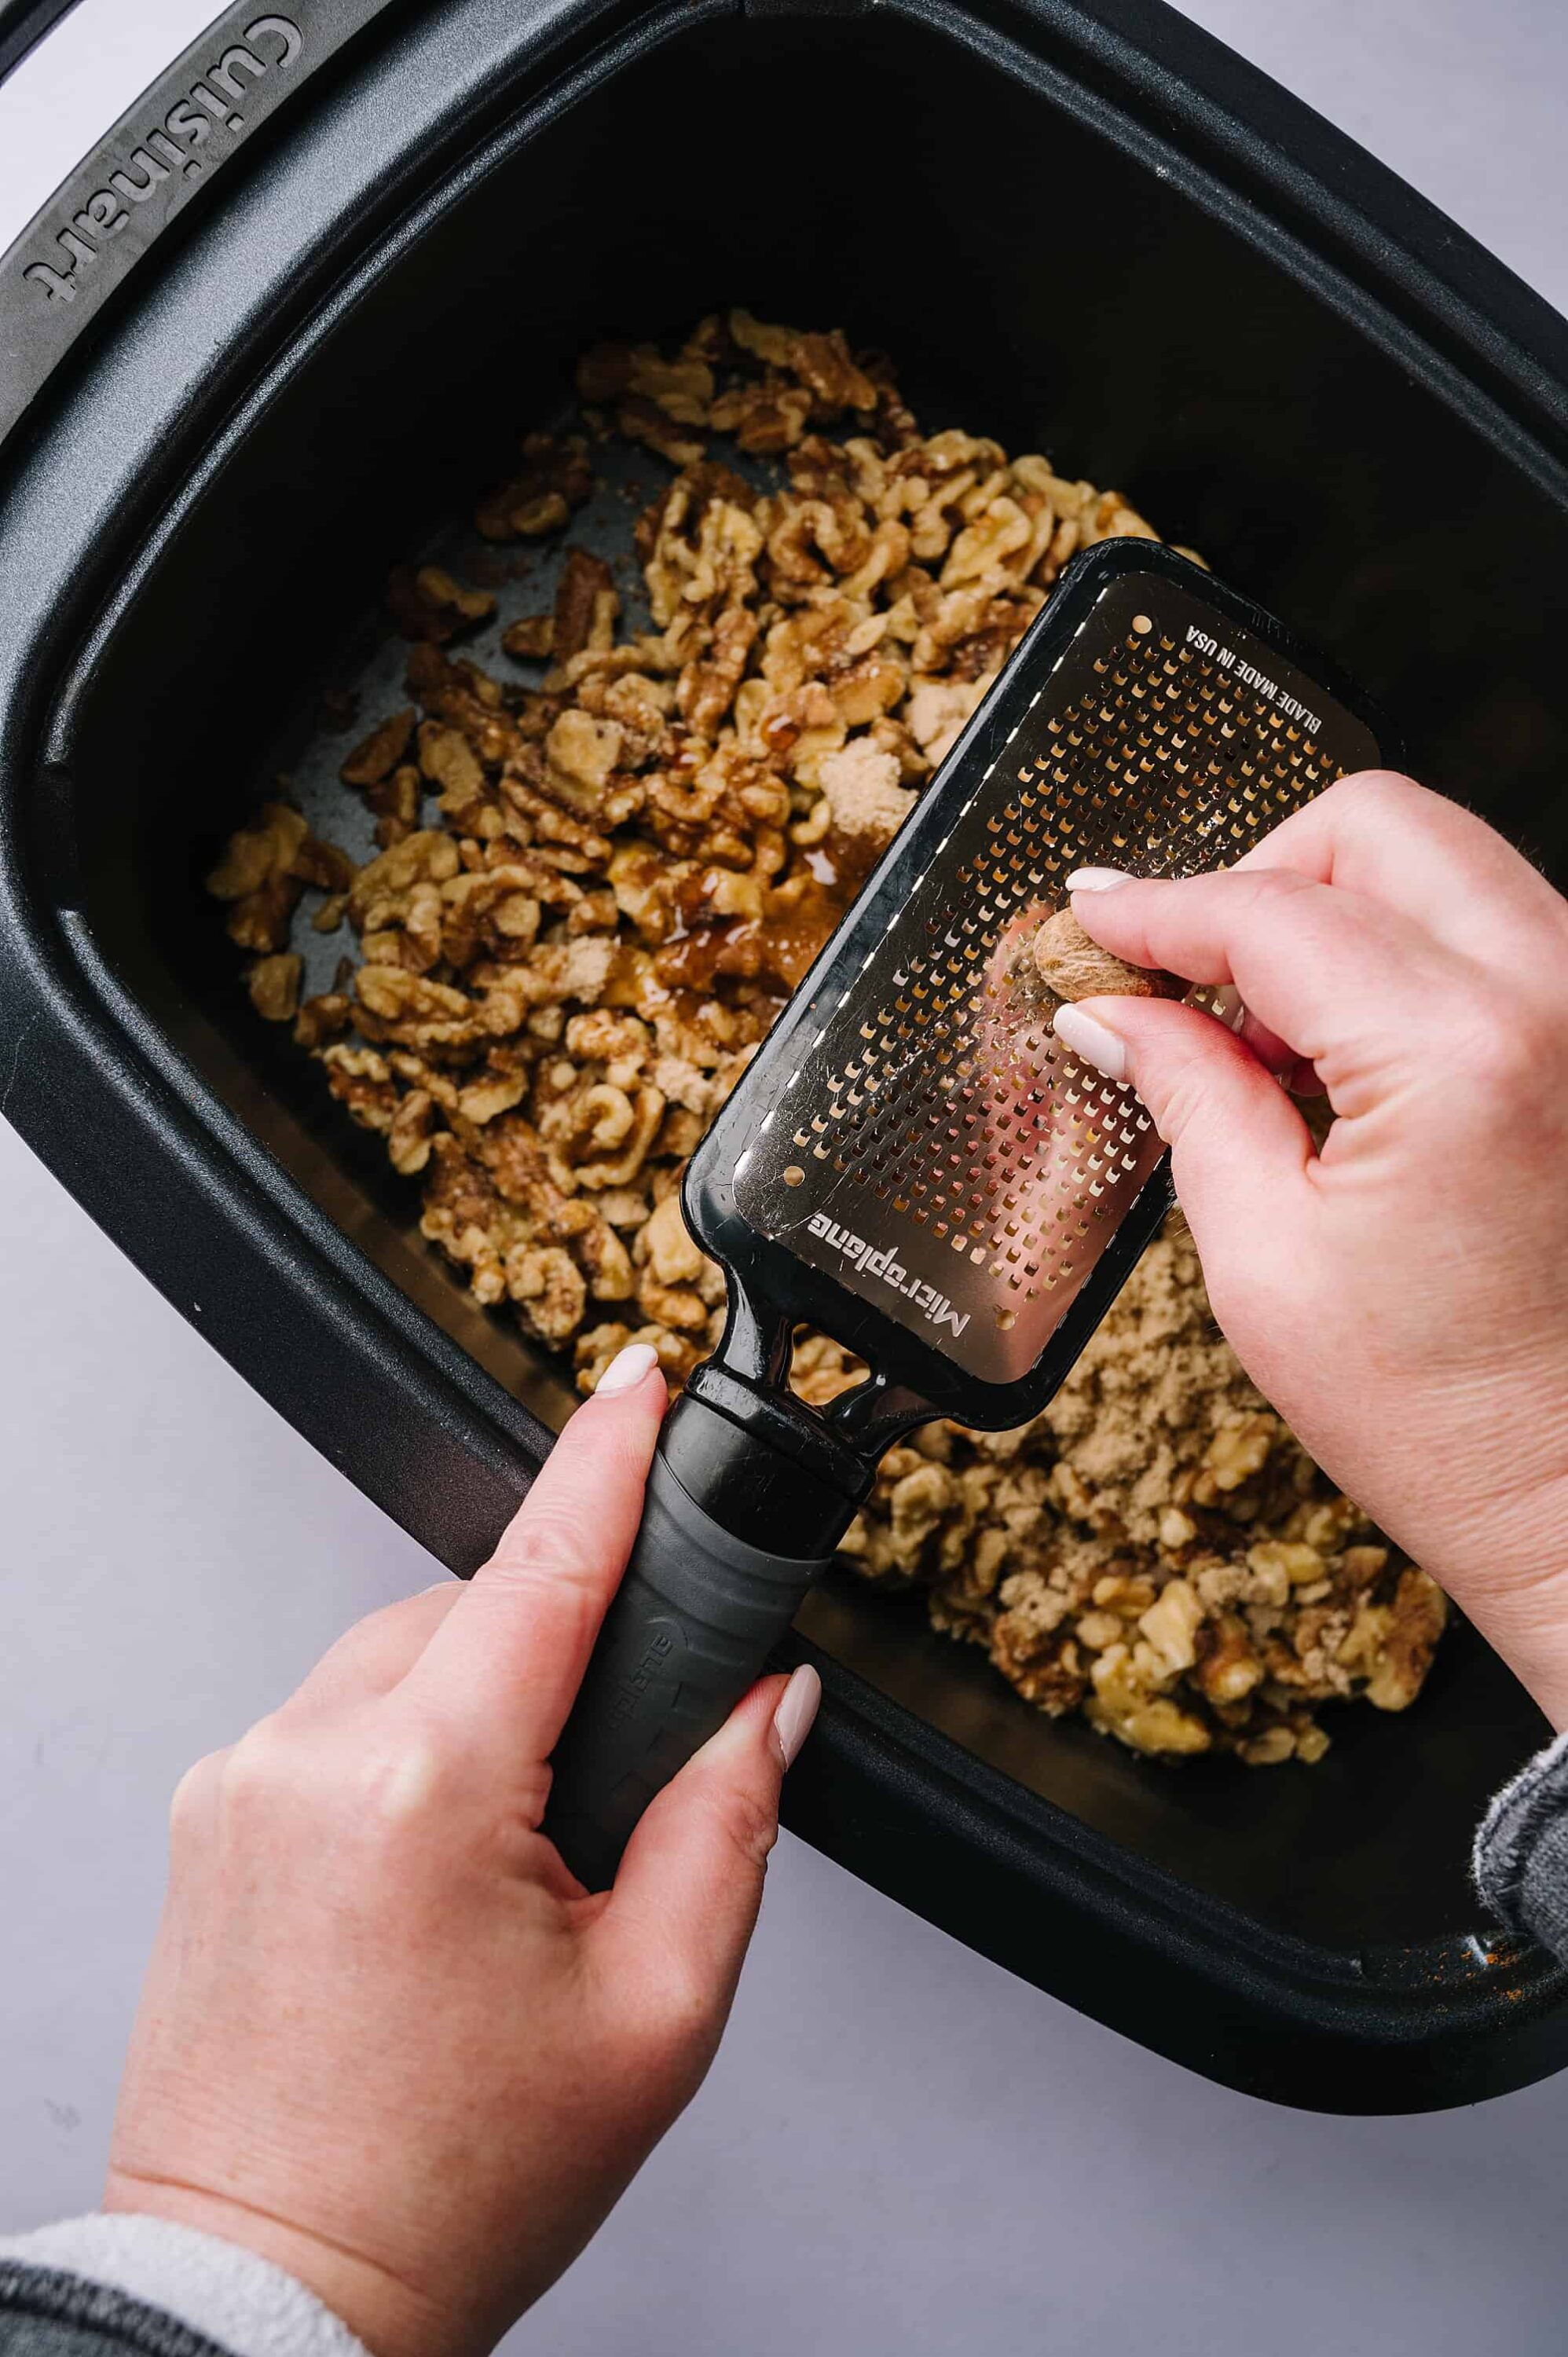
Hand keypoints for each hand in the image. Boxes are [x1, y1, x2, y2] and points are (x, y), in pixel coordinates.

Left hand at [104, 1342, 820, 2356]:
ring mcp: (240, 1781)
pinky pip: (337, 1715)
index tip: (644, 1374)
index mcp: (428, 1789)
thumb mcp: (656, 2012)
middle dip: (561, 1655)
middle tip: (606, 1791)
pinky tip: (438, 1866)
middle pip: (477, 1612)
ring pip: (404, 1657)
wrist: (273, 2292)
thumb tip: (767, 1706)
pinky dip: (408, 1744)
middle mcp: (309, 1755)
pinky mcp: (209, 1812)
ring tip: (517, 1863)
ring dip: (481, 1703)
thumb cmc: (450, 2184)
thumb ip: (729, 1825)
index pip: (545, 1565)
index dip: (609, 1454)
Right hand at [1050, 773, 1567, 1725]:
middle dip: (1257, 880)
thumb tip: (1115, 1010)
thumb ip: (1188, 1097)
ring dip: (1330, 916)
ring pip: (1441, 863)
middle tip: (1179, 977)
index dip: (1157, 911)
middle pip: (1375, 827)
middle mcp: (1557, 998)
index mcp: (1462, 1053)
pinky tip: (1342, 1058)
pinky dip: (1399, 954)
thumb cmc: (1446, 1418)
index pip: (1272, 912)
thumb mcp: (1265, 1261)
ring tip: (1260, 1038)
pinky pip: (1491, 929)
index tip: (1089, 923)